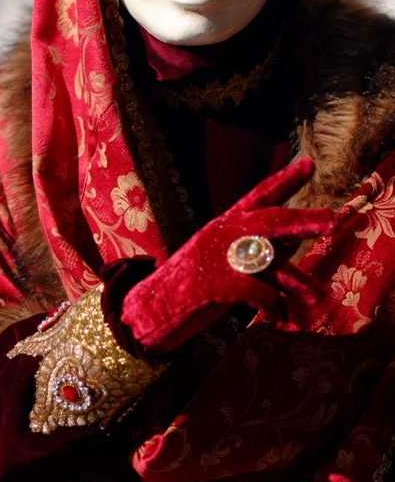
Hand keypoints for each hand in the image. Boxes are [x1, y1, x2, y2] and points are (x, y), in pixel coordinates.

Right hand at [120, 157, 340, 353]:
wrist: (147, 311)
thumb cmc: (192, 289)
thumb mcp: (227, 265)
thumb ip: (257, 257)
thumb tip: (292, 251)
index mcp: (224, 225)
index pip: (258, 196)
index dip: (284, 180)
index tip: (308, 164)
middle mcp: (222, 234)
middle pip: (271, 220)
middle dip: (304, 220)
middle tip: (334, 220)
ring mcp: (215, 256)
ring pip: (268, 261)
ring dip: (297, 282)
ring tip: (316, 298)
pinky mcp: (210, 282)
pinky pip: (255, 291)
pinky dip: (274, 305)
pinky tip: (283, 317)